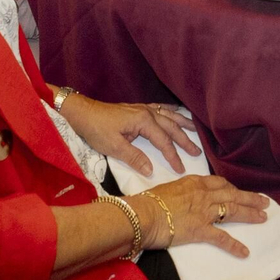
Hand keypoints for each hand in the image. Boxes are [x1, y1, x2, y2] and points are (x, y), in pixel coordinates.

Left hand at [61, 96, 201, 177]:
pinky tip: (175, 112)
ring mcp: (143, 109)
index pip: (164, 141)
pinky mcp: (137, 108)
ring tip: (194, 129)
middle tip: (197, 152)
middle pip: (171, 128)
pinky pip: (159, 108)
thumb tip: (151, 170)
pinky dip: (170, 111)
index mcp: (144, 121)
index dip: (173, 156)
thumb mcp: (113, 147)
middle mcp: (148, 113)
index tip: (181, 169)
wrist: (82, 112)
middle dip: (184, 140)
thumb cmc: (96, 130)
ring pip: (168, 116)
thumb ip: (134, 158)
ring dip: (182, 123)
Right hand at [140, 173, 269, 255]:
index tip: (238, 191)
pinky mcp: (201, 229)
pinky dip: (234, 245)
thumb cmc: (148, 201)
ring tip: (263, 217)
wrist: (142, 214)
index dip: (231, 188)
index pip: (219, 183)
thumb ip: (179, 191)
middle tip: (264, 201)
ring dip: (250, 213)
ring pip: (233, 210)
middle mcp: (204, 194)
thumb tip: (179, 196)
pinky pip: (221, 238)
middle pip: (232, 194)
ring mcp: (204, 211)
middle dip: (250, 197)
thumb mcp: (167, 188)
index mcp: (195, 182)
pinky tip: (244, 251)